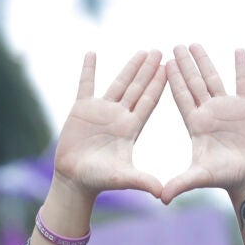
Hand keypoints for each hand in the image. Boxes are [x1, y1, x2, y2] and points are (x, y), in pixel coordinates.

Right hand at [51, 50, 165, 199]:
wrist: (74, 180)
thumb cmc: (98, 180)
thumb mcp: (122, 178)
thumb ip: (142, 182)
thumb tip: (162, 193)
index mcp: (130, 128)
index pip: (148, 102)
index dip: (159, 84)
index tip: (170, 67)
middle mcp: (119, 116)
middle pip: (137, 88)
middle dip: (149, 70)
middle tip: (161, 52)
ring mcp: (101, 110)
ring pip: (118, 83)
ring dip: (129, 67)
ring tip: (142, 51)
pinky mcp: (81, 109)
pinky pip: (85, 84)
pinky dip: (88, 69)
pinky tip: (91, 53)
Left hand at [160, 45, 244, 203]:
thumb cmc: (223, 178)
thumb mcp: (199, 178)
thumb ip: (181, 184)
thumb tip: (162, 198)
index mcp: (195, 124)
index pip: (181, 97)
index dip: (173, 80)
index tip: (163, 63)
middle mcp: (208, 112)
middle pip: (194, 83)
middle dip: (184, 65)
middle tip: (174, 46)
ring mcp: (227, 108)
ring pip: (214, 79)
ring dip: (205, 61)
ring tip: (194, 44)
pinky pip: (244, 83)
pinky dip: (241, 67)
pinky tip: (238, 50)